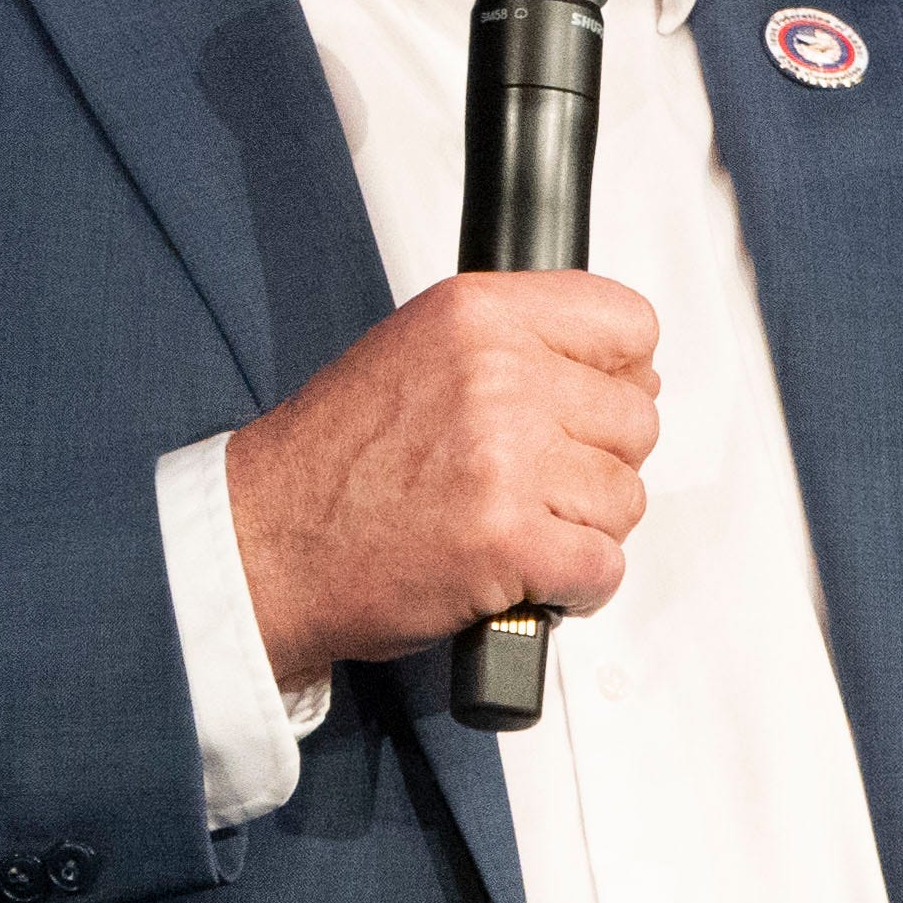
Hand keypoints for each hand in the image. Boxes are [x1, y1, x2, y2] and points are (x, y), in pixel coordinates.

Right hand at [223, 271, 662, 680]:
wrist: (264, 546)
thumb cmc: (335, 463)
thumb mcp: (420, 355)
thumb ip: (522, 349)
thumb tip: (635, 375)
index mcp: (477, 315)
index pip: (628, 324)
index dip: (619, 377)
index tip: (585, 408)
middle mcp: (496, 375)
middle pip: (638, 421)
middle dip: (593, 464)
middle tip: (524, 484)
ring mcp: (505, 458)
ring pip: (625, 499)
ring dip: (581, 529)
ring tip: (507, 526)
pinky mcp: (509, 540)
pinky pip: (605, 567)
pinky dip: (574, 587)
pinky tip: (518, 573)